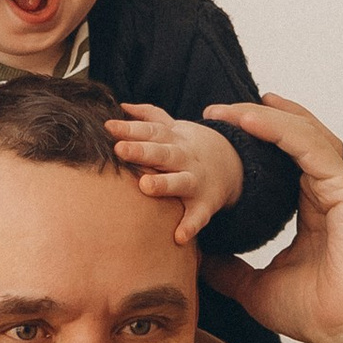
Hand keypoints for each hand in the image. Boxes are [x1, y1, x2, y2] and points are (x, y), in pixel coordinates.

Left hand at [105, 103, 244, 245]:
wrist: (233, 164)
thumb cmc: (188, 148)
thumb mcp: (173, 128)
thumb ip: (149, 116)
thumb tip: (122, 106)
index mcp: (172, 140)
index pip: (150, 131)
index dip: (130, 129)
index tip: (109, 127)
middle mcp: (183, 159)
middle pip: (162, 153)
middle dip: (142, 151)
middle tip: (120, 149)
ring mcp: (195, 181)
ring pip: (180, 182)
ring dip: (164, 184)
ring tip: (146, 186)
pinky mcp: (205, 204)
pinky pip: (198, 216)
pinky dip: (191, 226)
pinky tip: (178, 236)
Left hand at [200, 94, 342, 342]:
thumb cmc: (317, 315)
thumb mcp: (256, 288)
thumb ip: (231, 269)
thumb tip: (199, 259)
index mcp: (315, 208)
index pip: (286, 158)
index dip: (256, 139)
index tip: (220, 132)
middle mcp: (332, 191)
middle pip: (297, 135)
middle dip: (258, 117)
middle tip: (217, 111)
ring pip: (305, 133)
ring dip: (265, 117)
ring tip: (228, 110)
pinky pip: (311, 147)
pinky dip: (280, 130)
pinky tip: (250, 120)